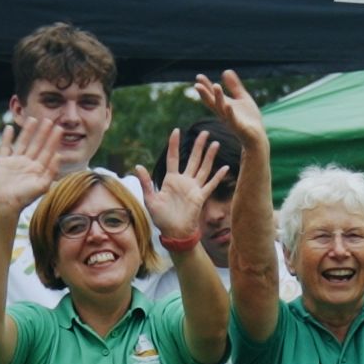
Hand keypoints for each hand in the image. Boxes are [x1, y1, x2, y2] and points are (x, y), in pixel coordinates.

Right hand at [0, 111, 66, 220]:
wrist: (6, 204)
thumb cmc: (25, 198)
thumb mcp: (42, 186)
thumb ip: (51, 171)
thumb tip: (59, 156)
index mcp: (39, 169)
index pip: (48, 151)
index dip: (53, 140)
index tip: (59, 129)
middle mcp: (28, 163)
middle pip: (37, 144)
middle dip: (43, 132)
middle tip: (49, 120)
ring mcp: (16, 162)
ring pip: (23, 143)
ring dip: (28, 131)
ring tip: (33, 119)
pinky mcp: (4, 162)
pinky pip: (6, 147)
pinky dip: (7, 138)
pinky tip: (10, 128)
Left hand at [146, 128, 223, 244]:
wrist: (174, 233)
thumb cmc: (161, 218)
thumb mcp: (150, 199)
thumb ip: (146, 183)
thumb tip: (138, 166)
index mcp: (171, 180)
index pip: (173, 158)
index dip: (174, 145)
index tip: (176, 131)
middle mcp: (184, 181)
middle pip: (193, 159)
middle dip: (198, 146)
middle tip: (204, 132)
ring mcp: (194, 188)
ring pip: (204, 168)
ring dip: (209, 156)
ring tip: (215, 143)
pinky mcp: (201, 197)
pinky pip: (211, 185)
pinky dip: (218, 176)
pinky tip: (225, 167)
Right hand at [188, 70, 269, 155]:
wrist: (257, 137)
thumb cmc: (248, 119)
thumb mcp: (242, 98)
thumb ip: (234, 86)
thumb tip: (225, 71)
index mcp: (224, 106)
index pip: (212, 95)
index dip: (206, 86)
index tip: (199, 76)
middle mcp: (224, 113)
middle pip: (212, 102)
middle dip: (205, 94)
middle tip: (197, 84)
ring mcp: (230, 120)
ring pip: (221, 108)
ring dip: (218, 98)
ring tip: (216, 85)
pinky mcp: (239, 126)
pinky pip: (233, 119)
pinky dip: (230, 112)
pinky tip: (228, 105)